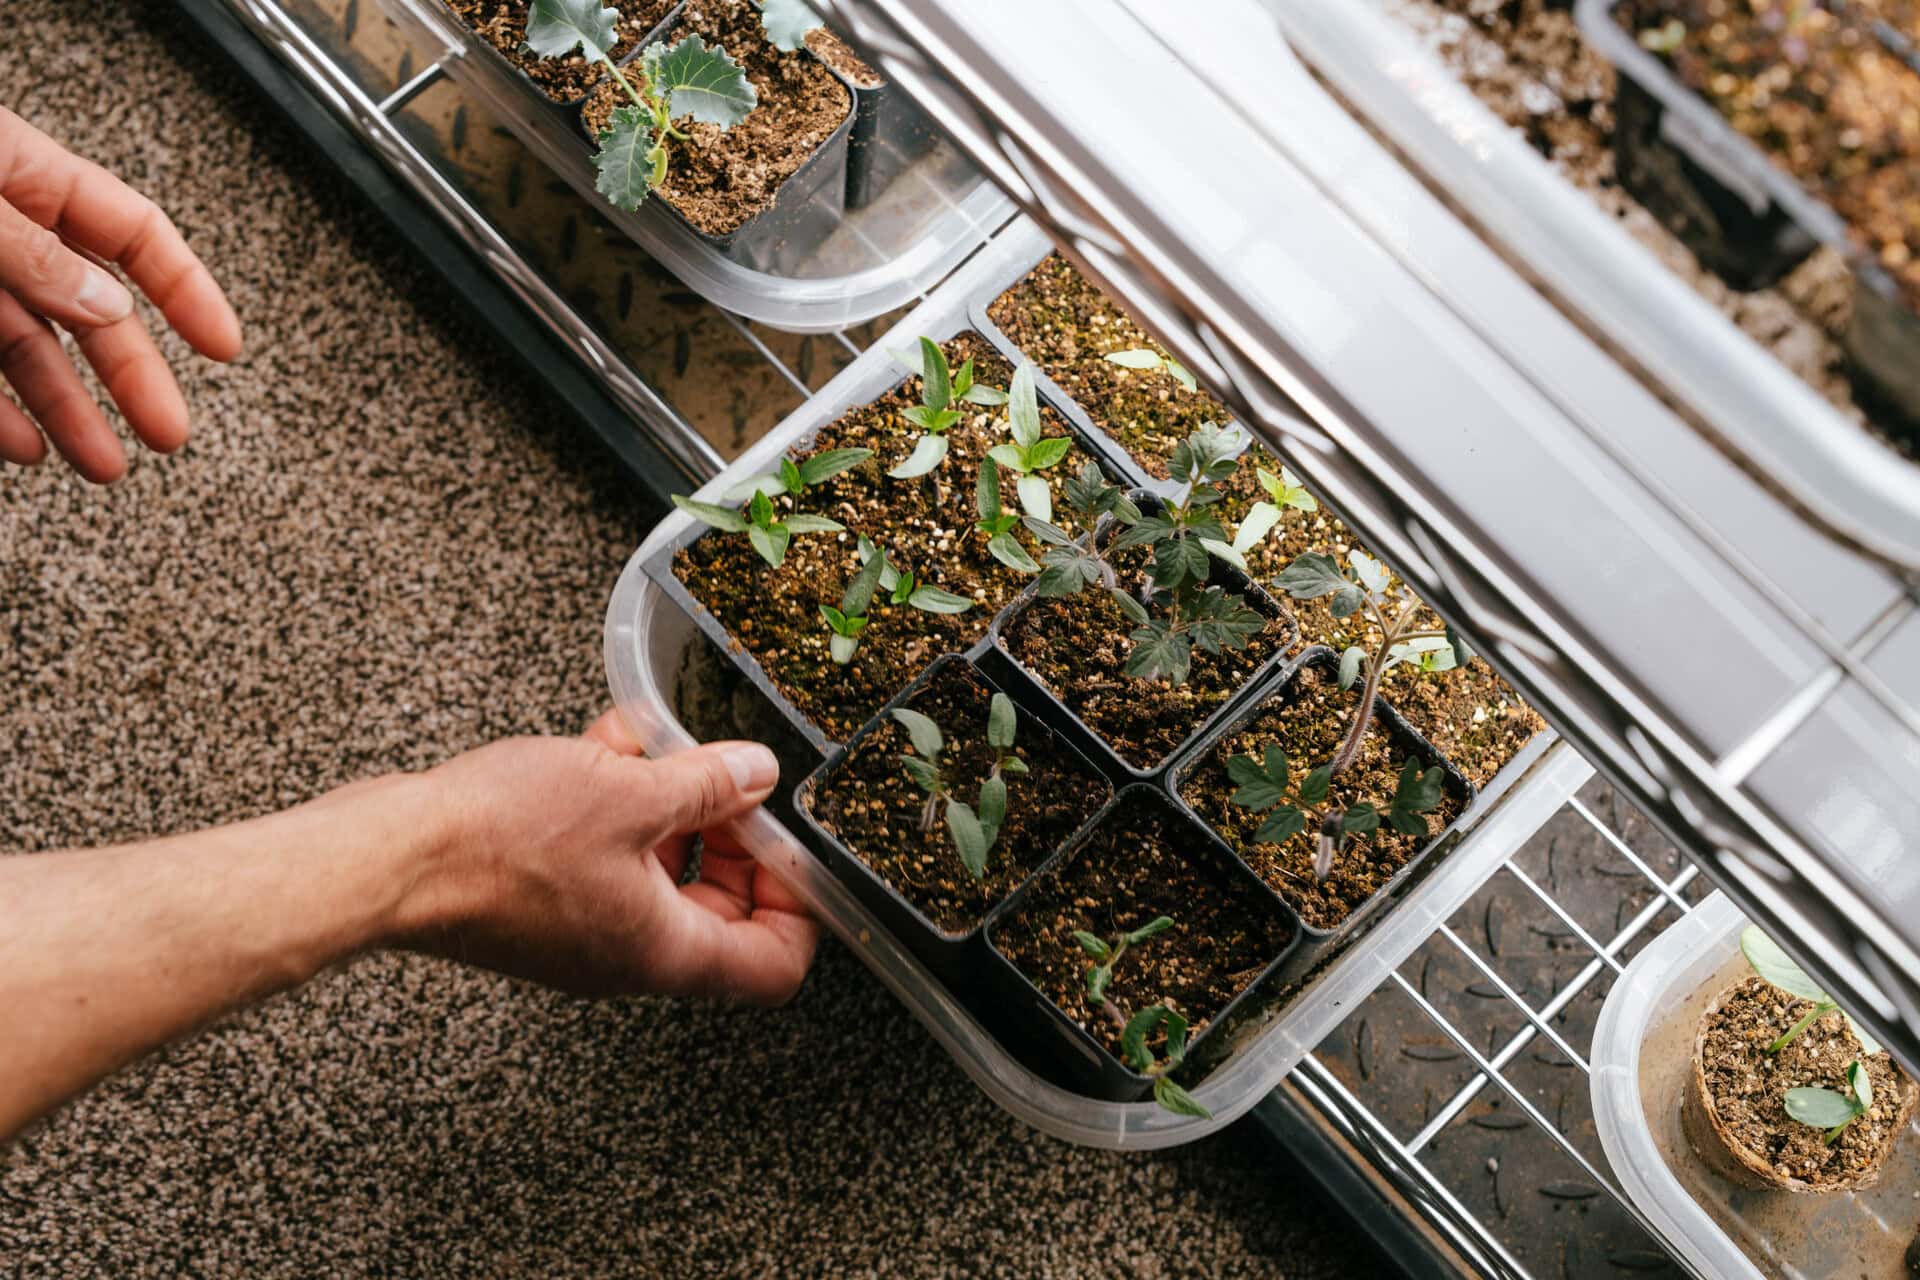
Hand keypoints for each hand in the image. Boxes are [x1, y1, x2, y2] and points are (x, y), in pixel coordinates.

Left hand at [0, 106, 240, 482]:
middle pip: (89, 306)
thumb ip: (34, 254)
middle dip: (133, 374)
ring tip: (102, 464)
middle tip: (169, 428)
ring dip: (68, 411)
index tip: (224, 345)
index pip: (132, 232)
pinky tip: (21, 446)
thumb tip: (107, 307)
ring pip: (29, 348)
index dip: (186, 289)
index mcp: (20, 172)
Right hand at [401, 711, 817, 1004]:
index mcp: (664, 952)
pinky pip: (604, 850)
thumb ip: (707, 786)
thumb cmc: (495, 844)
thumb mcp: (630, 793)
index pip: (773, 964)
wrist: (384, 856)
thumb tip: (755, 776)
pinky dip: (616, 798)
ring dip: (669, 802)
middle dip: (732, 836)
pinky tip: (608, 743)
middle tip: (728, 781)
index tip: (792, 845)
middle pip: (721, 910)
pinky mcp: (540, 896)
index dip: (798, 907)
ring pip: (658, 869)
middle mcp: (627, 954)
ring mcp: (582, 928)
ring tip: (661, 743)